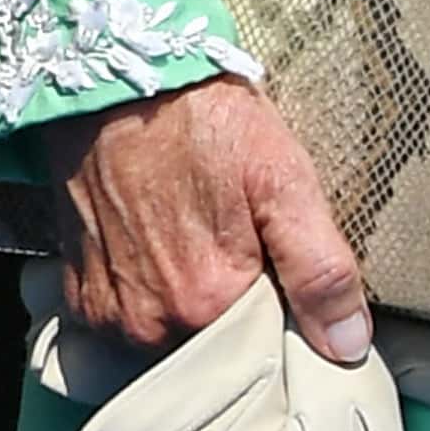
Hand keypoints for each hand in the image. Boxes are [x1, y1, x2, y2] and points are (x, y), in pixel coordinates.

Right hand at [41, 78, 369, 361]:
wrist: (117, 81)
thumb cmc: (205, 122)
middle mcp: (150, 324)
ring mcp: (108, 314)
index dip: (286, 321)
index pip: (267, 350)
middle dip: (240, 315)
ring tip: (202, 244)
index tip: (287, 281)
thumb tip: (349, 346)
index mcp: (208, 303)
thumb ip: (320, 271)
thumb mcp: (283, 181)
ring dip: (193, 308)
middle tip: (244, 250)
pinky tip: (162, 252)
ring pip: (173, 340)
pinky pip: (128, 324)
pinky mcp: (80, 297)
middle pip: (217, 348)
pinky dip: (150, 300)